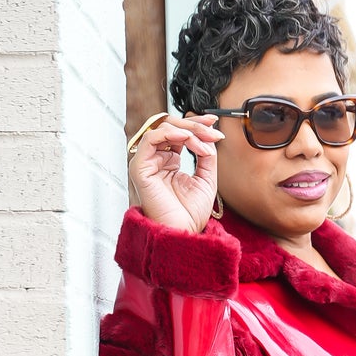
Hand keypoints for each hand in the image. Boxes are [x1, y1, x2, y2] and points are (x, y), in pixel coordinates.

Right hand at [127, 113, 225, 232]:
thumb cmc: (190, 214)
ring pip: (162, 128)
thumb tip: (209, 135)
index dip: (196, 124)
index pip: (178, 132)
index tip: (214, 123)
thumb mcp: (205, 178)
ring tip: (204, 140)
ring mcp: (147, 161)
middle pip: (170, 126)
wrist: (181, 233)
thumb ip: (206, 155)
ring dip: (187, 129)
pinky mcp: (140, 167)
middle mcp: (156, 158)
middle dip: (194, 124)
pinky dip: (171, 133)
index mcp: (168, 160)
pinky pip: (151, 138)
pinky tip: (187, 138)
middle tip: (212, 130)